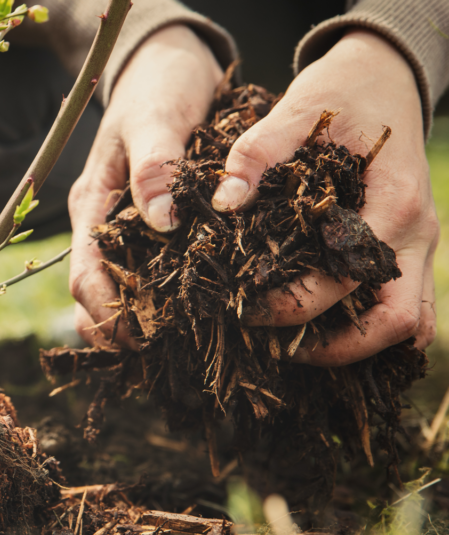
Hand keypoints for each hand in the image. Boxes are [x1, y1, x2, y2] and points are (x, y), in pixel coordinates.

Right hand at [70, 25, 222, 347]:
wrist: (168, 61)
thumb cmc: (158, 86)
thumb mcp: (156, 119)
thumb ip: (155, 167)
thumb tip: (161, 221)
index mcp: (93, 205)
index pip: (84, 275)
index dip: (105, 314)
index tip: (141, 338)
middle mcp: (105, 224)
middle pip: (97, 296)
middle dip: (122, 330)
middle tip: (166, 354)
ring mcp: (128, 227)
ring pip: (124, 290)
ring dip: (144, 321)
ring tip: (184, 345)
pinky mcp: (155, 226)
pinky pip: (154, 272)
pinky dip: (168, 298)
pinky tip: (200, 312)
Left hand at [211, 30, 437, 365]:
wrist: (386, 76)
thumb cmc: (342, 93)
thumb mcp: (297, 109)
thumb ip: (257, 153)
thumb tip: (224, 201)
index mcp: (393, 202)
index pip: (348, 279)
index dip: (296, 305)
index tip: (246, 309)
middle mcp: (415, 233)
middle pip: (396, 322)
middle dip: (336, 347)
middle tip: (275, 348)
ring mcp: (418, 245)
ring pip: (408, 323)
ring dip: (358, 345)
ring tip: (294, 348)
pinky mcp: (408, 249)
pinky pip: (404, 307)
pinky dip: (370, 328)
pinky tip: (320, 330)